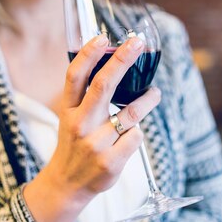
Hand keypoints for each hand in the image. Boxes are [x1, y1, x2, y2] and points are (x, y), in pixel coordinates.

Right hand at [22, 34, 160, 221]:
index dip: (88, 55)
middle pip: (103, 86)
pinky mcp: (111, 161)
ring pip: (130, 113)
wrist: (67, 184)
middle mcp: (80, 124)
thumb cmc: (74, 142)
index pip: (75, 76)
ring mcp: (95, 144)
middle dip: (122, 60)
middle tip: (137, 43)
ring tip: (154, 93)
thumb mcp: (70, 116)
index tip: (102, 37)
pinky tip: (131, 135)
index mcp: (68, 109)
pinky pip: (136, 136)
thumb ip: (86, 94)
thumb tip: (113, 61)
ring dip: (148, 99)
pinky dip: (137, 132)